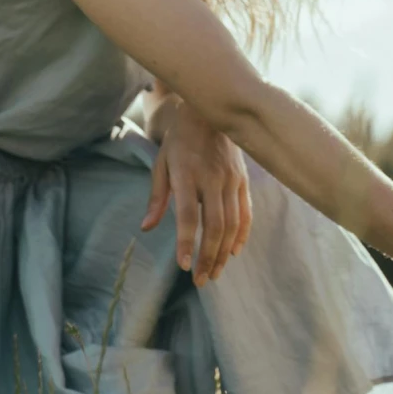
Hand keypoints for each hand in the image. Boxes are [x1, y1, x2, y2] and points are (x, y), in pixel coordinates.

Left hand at [144, 102, 252, 284]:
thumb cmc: (180, 141)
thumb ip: (157, 197)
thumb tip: (147, 228)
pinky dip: (241, 235)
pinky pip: (245, 213)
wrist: (209, 113)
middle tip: (201, 280)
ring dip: (223, 252)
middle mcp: (212, 179)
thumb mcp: (161, 164)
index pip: (189, 215)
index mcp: (187, 175)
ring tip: (214, 272)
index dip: (188, 242)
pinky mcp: (243, 181)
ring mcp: (231, 180)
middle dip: (208, 256)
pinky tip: (233, 252)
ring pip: (232, 224)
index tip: (184, 266)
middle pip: (215, 225)